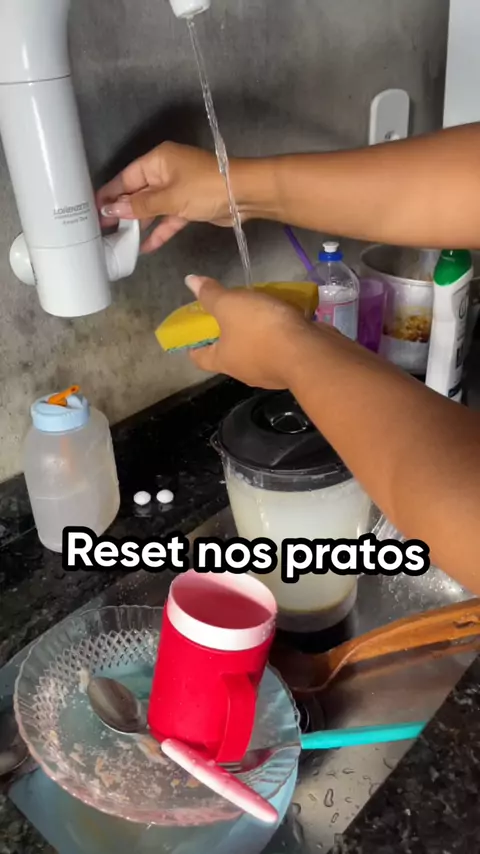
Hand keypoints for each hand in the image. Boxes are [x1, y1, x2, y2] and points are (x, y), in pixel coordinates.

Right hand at [97, 143, 241, 253]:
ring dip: (140, 224)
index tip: (94, 211)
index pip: (126, 178)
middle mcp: (165, 173)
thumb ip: (140, 206)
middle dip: (123, 211)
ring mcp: (177, 190)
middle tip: (104, 230)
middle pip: (137, 193)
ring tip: (121, 242)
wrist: (244, 195)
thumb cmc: (205, 188)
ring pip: (152, 208)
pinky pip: (168, 218)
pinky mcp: (189, 206)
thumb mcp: (169, 198)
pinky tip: (146, 247)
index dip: (110, 194)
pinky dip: (159, 231)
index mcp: (157, 161)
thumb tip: (113, 209)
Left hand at [184, 275, 313, 389]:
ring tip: (261, 305)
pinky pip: (280, 345)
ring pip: (257, 347)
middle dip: (228, 330)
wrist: (310, 351)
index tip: (197, 325)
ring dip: (257, 329)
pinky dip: (280, 331)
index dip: (194, 342)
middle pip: (229, 350)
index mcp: (224, 361)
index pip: (198, 357)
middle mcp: (244, 370)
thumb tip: (189, 281)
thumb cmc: (261, 329)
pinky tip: (285, 313)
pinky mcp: (293, 363)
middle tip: (232, 306)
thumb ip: (211, 294)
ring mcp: (270, 369)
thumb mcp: (230, 304)